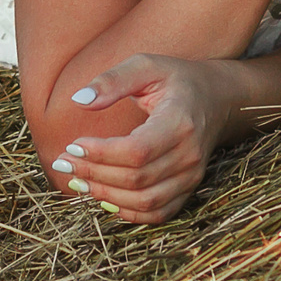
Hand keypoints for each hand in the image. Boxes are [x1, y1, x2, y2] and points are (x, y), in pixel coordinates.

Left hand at [48, 54, 235, 223]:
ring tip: (77, 180)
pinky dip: (127, 211)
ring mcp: (192, 176)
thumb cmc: (177, 80)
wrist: (217, 100)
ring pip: (144, 201)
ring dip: (105, 195)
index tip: (72, 144)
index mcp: (180, 122)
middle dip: (94, 173)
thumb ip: (113, 80)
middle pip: (136, 179)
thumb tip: (78, 100)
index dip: (101, 153)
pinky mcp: (188, 189)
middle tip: (63, 162)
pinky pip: (157, 213)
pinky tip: (102, 196)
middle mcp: (190, 155)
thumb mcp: (147, 66)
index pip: (137, 150)